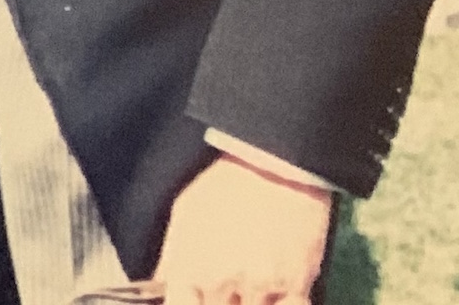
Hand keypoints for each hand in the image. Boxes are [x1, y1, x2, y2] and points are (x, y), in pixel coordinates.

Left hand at [148, 152, 332, 304]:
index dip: (186, 304)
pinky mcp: (297, 284)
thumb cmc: (225, 186)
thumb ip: (172, 259)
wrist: (274, 166)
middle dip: (220, 301)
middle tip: (226, 288)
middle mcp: (224, 281)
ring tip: (246, 285)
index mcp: (191, 266)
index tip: (194, 298)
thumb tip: (161, 287)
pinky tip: (274, 295)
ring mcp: (261, 286)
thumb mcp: (184, 215)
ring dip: (248, 303)